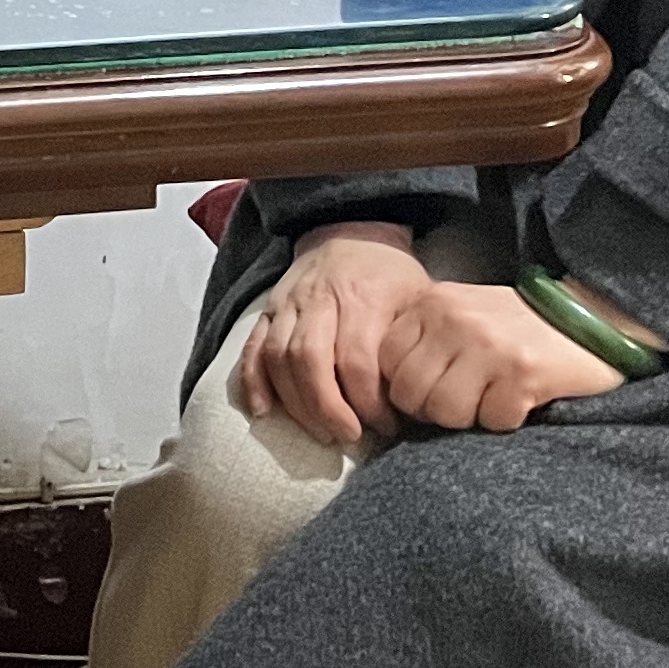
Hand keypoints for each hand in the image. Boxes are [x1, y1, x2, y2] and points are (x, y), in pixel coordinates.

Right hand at [237, 221, 425, 447]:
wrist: (350, 230)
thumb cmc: (390, 275)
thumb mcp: (415, 299)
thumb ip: (411, 343)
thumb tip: (416, 398)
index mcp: (362, 298)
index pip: (357, 360)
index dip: (370, 402)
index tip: (387, 427)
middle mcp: (319, 299)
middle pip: (311, 361)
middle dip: (328, 408)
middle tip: (349, 437)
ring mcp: (288, 303)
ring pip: (278, 358)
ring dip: (296, 403)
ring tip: (321, 432)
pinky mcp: (268, 309)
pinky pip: (252, 347)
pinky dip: (252, 381)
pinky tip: (263, 411)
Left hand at [378, 281, 630, 432]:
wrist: (591, 318)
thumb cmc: (518, 326)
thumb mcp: (462, 315)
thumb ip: (426, 340)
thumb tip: (389, 390)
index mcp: (433, 303)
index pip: (386, 360)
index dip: (405, 387)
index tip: (432, 391)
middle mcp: (455, 319)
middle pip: (410, 393)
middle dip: (433, 411)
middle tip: (465, 403)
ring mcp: (488, 345)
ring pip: (445, 411)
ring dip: (470, 418)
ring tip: (492, 399)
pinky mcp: (522, 372)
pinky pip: (492, 420)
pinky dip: (506, 420)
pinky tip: (521, 399)